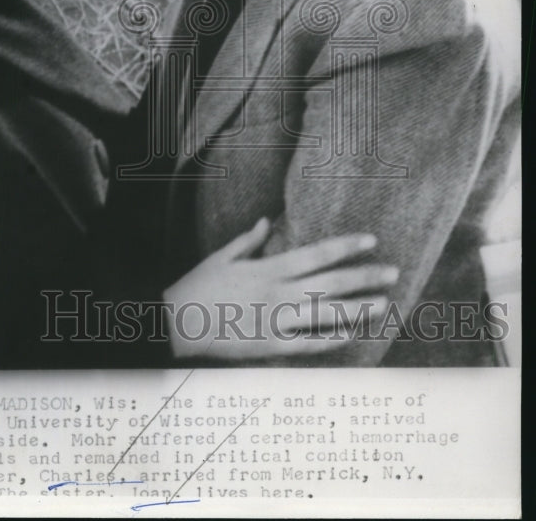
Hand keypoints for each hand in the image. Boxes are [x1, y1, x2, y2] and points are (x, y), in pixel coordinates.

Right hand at [163, 218, 396, 360]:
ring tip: (385, 304)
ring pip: (327, 313)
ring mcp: (276, 320)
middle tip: (393, 272)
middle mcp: (278, 292)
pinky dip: (332, 339)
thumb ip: (247, 240)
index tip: (371, 240)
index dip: (347, 246)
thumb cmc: (196, 287)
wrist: (175, 323)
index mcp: (268, 267)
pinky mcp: (271, 346)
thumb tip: (264, 222)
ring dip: (358, 308)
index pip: (317, 253)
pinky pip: (309, 344)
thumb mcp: (221, 257)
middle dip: (365, 276)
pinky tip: (352, 335)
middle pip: (331, 282)